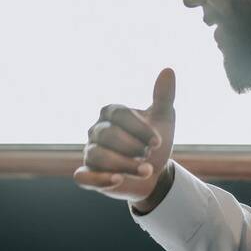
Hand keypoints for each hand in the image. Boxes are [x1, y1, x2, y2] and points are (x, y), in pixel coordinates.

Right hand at [74, 68, 175, 203]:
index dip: (139, 129)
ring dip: (123, 165)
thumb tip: (168, 70)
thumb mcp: (163, 119)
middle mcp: (96, 130)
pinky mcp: (88, 175)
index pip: (119, 115)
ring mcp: (90, 153)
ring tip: (146, 171)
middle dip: (132, 147)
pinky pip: (83, 177)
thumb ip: (164, 96)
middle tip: (149, 156)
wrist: (154, 174)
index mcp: (110, 113)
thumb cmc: (154, 143)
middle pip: (107, 135)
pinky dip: (98, 179)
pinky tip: (118, 180)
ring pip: (97, 156)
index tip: (157, 142)